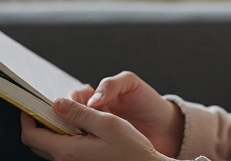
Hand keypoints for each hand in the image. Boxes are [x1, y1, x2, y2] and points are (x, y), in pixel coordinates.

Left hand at [20, 100, 167, 160]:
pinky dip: (65, 139)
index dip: (27, 117)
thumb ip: (79, 113)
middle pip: (38, 142)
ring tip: (73, 116)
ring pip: (50, 147)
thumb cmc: (131, 151)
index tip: (29, 105)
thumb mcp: (106, 123)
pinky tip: (82, 131)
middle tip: (56, 107)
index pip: (32, 135)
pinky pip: (63, 152)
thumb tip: (57, 104)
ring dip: (55, 130)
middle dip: (42, 121)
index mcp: (68, 151)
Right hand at [68, 72, 183, 156]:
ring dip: (72, 134)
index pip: (73, 97)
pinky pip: (85, 146)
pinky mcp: (103, 145)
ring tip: (80, 135)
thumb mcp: (130, 83)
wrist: (166, 127)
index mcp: (96, 96)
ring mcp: (97, 131)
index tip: (64, 107)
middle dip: (66, 119)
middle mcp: (93, 114)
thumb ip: (111, 85)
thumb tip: (92, 98)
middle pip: (68, 116)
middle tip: (71, 124)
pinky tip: (86, 146)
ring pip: (74, 133)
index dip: (66, 101)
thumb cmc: (148, 102)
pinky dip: (82, 146)